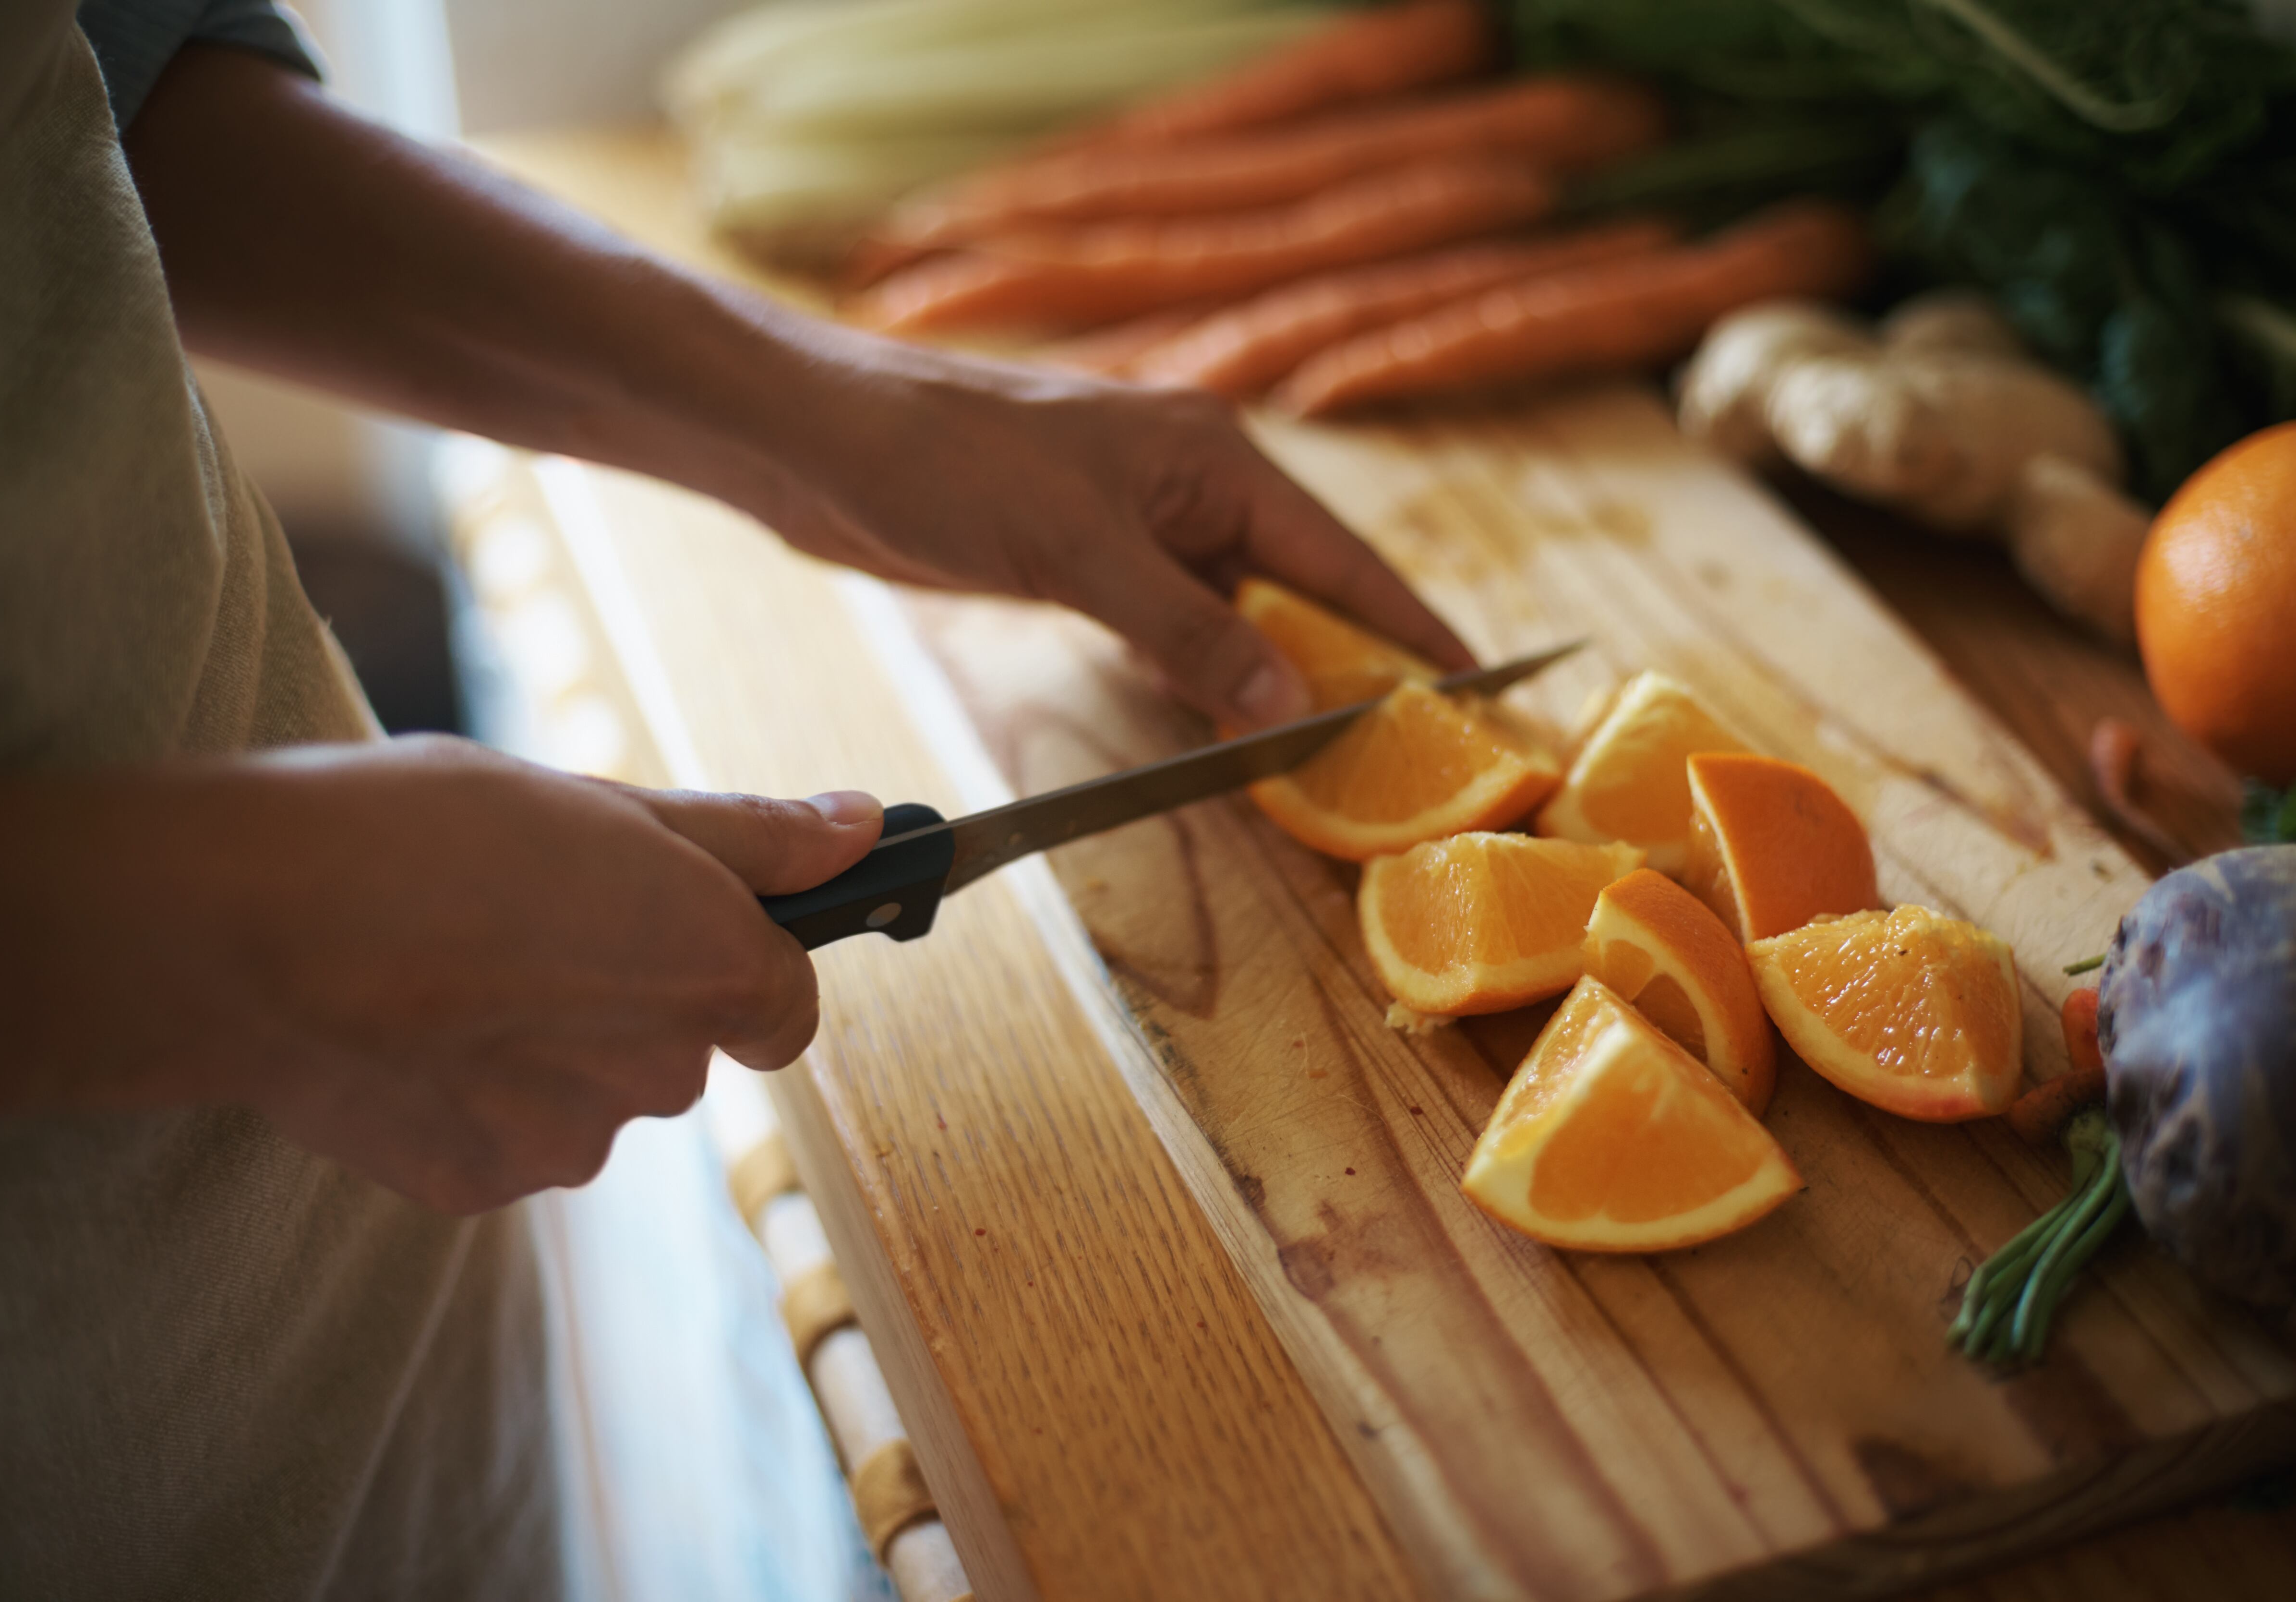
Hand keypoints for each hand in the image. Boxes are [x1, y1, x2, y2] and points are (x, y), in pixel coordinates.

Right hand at [0, 737, 881, 1212]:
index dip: (733, 957)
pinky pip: (505, 1136)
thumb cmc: (418, 835)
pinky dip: (470, 1090)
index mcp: (709, 969)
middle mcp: (660, 1073)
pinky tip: (404, 1026)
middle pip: (679, 1045)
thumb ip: (748, 833)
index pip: (784, 1001)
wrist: (240, 930)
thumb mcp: (600, 801)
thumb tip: (865, 826)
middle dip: (625, 991)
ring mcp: (565, 1141)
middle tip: (521, 917)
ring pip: (588, 1094)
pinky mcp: (479, 1185)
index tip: (667, 922)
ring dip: (543, 1042)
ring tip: (446, 964)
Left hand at [725, 331, 1473, 725]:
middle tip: (1401, 752)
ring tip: (1320, 758)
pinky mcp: (1082, 559)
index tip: (1475, 685)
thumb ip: (1190, 632)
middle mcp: (1189, 485)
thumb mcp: (1081, 553)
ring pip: (1230, 616)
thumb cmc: (948, 465)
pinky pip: (1169, 627)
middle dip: (1343, 665)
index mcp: (1213, 458)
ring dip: (1264, 680)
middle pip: (1295, 591)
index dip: (1407, 627)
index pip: (1339, 559)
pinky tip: (1215, 727)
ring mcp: (1135, 524)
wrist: (820, 444)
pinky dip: (1196, 674)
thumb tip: (1290, 703)